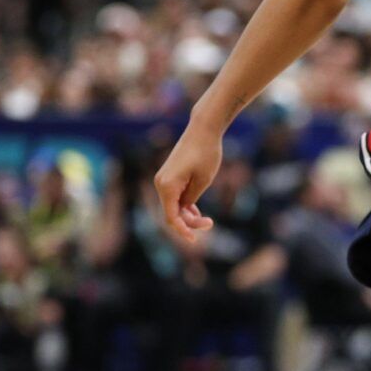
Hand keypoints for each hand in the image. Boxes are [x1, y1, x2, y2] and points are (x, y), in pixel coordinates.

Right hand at [154, 121, 221, 241]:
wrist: (203, 130)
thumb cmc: (206, 154)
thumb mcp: (203, 181)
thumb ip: (191, 199)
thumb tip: (183, 210)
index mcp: (167, 187)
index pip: (171, 217)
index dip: (182, 231)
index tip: (194, 240)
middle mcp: (161, 184)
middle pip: (172, 213)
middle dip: (189, 222)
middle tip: (210, 223)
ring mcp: (164, 180)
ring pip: (173, 206)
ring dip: (187, 215)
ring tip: (206, 220)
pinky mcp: (169, 176)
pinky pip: (174, 198)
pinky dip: (184, 206)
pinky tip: (196, 213)